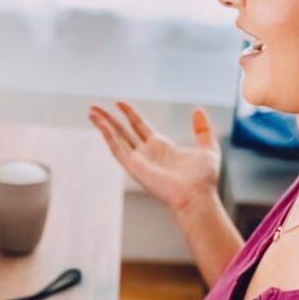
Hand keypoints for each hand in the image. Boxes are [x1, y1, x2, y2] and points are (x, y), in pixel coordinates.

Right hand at [89, 102, 220, 215]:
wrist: (197, 197)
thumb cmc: (204, 179)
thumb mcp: (207, 147)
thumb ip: (202, 129)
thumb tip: (198, 110)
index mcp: (161, 147)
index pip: (140, 126)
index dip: (129, 114)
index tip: (119, 102)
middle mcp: (147, 154)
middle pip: (123, 131)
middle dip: (109, 118)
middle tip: (95, 106)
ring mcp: (139, 161)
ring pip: (116, 139)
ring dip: (103, 125)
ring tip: (91, 112)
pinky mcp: (134, 168)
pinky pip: (117, 149)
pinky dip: (108, 137)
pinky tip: (100, 125)